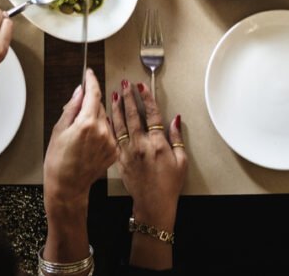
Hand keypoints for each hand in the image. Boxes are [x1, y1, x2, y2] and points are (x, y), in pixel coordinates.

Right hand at [44, 69, 117, 208]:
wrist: (67, 187)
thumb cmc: (58, 162)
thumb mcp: (59, 130)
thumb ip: (72, 107)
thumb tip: (80, 91)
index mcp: (87, 123)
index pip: (94, 93)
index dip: (92, 81)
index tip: (89, 74)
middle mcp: (103, 131)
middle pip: (99, 106)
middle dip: (90, 106)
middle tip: (76, 117)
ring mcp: (110, 142)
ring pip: (106, 120)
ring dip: (96, 120)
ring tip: (82, 136)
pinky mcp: (114, 151)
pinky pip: (109, 133)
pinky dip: (101, 133)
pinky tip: (89, 144)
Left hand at [111, 80, 186, 230]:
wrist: (152, 204)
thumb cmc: (169, 185)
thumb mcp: (181, 161)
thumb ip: (177, 138)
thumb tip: (175, 119)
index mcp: (157, 144)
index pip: (151, 115)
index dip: (146, 98)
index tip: (141, 87)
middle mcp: (141, 145)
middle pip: (132, 116)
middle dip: (127, 97)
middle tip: (124, 84)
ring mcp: (128, 152)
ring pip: (120, 125)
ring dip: (116, 108)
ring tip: (113, 95)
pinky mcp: (120, 159)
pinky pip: (114, 138)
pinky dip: (110, 126)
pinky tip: (107, 117)